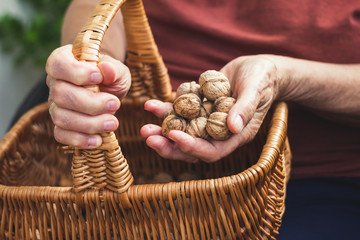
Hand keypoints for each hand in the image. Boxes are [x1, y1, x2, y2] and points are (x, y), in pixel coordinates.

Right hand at [46, 44, 130, 147]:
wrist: (109, 91)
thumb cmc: (111, 77)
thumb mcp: (117, 70)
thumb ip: (114, 69)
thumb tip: (107, 70)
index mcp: (64, 61)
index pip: (58, 64)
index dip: (76, 72)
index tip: (99, 77)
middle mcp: (55, 83)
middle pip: (60, 94)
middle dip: (90, 103)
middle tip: (115, 105)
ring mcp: (55, 105)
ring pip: (60, 117)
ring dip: (89, 123)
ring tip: (113, 123)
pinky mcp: (61, 124)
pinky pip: (61, 135)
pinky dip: (79, 139)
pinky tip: (98, 139)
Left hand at [140, 55, 279, 162]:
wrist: (258, 68)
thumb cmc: (262, 78)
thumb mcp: (256, 89)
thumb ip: (245, 108)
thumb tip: (233, 127)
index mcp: (235, 135)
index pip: (211, 150)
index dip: (192, 146)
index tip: (174, 135)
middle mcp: (218, 132)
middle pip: (191, 148)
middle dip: (169, 145)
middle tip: (148, 138)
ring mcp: (207, 121)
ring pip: (182, 132)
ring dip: (162, 131)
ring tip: (144, 126)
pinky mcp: (199, 108)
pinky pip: (180, 113)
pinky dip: (165, 111)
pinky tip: (150, 105)